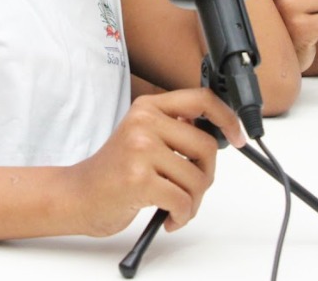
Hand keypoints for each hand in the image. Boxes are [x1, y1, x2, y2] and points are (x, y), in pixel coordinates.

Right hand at [64, 87, 244, 236]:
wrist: (79, 195)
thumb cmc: (115, 171)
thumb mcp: (143, 137)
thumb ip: (175, 130)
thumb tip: (219, 134)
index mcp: (148, 107)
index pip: (201, 99)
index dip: (227, 118)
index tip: (238, 136)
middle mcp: (144, 123)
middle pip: (206, 147)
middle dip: (205, 175)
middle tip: (190, 188)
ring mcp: (140, 149)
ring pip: (197, 178)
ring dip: (193, 201)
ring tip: (175, 205)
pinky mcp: (138, 179)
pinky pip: (184, 201)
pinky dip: (182, 216)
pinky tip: (169, 217)